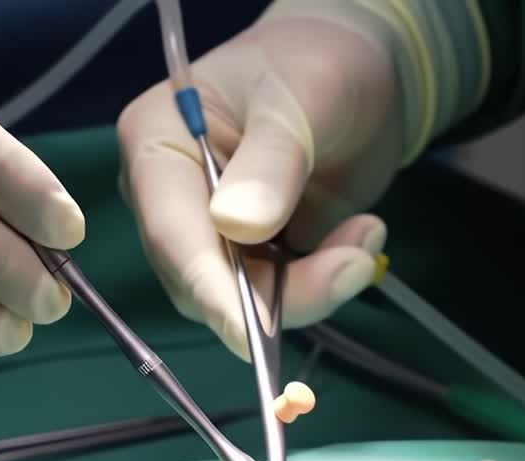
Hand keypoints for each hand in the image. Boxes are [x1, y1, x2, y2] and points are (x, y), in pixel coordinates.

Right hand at [117, 6, 409, 359]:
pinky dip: (327, 278)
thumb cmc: (314, 63)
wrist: (358, 69)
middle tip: (355, 262)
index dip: (209, 287)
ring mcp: (213, 232)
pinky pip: (283, 294)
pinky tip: (361, 236)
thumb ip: (271, 163)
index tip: (248, 332)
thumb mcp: (298, 101)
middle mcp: (172, 200)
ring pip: (247, 300)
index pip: (171, 233)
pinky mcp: (255, 254)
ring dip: (316, 284)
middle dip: (283, 291)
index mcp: (158, 147)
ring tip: (366, 234)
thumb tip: (237, 229)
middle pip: (205, 281)